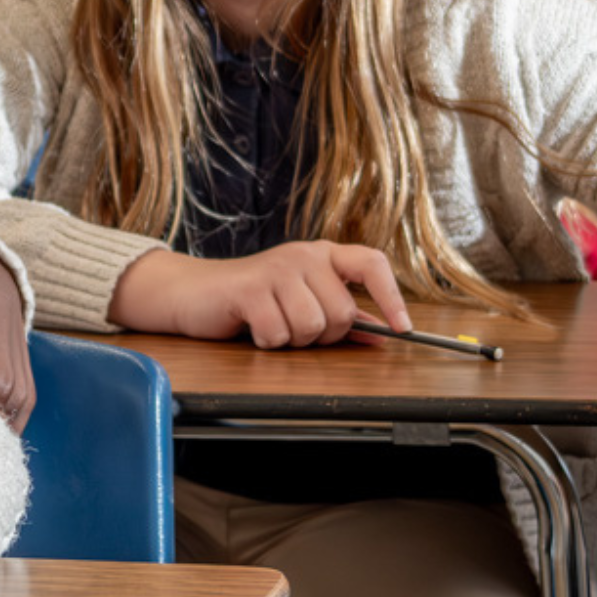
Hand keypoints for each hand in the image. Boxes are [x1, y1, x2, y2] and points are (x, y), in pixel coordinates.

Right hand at [107, 241, 411, 345]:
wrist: (195, 292)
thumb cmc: (253, 299)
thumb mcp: (302, 301)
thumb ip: (343, 316)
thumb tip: (383, 333)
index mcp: (323, 255)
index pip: (372, 264)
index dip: (391, 297)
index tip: (402, 328)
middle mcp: (304, 256)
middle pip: (341, 313)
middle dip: (322, 334)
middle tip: (295, 326)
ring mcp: (277, 269)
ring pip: (312, 326)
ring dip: (292, 339)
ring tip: (272, 324)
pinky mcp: (251, 288)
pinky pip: (279, 333)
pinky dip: (267, 341)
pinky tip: (254, 327)